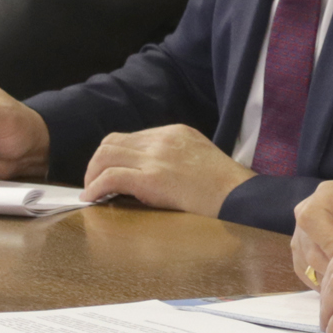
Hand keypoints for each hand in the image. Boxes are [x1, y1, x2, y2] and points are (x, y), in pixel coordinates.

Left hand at [82, 124, 252, 214]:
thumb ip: (176, 158)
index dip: (115, 156)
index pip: (132, 137)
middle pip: (112, 142)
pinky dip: (95, 187)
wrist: (240, 196)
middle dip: (97, 163)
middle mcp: (162, 140)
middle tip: (95, 182)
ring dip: (92, 174)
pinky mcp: (152, 179)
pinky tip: (93, 199)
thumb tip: (153, 174)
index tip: (110, 171)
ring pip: (105, 156)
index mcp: (175, 133)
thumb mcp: (201, 158)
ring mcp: (156, 158)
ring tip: (92, 191)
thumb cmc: (227, 188)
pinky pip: (110, 177)